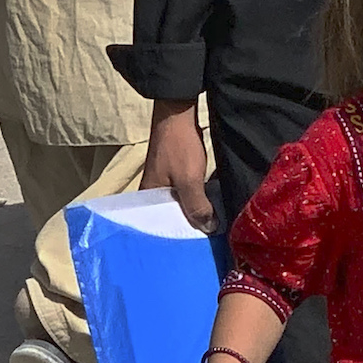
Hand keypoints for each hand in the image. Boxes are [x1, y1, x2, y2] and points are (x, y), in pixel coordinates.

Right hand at [141, 100, 216, 230]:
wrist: (178, 113)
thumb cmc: (179, 147)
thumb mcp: (189, 180)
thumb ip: (197, 206)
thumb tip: (210, 229)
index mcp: (148, 199)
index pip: (161, 227)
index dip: (178, 238)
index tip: (197, 249)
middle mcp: (153, 193)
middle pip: (173, 217)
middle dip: (190, 227)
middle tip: (211, 241)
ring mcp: (164, 183)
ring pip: (182, 205)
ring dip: (196, 213)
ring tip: (214, 229)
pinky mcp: (176, 174)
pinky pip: (187, 194)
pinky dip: (198, 200)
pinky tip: (212, 207)